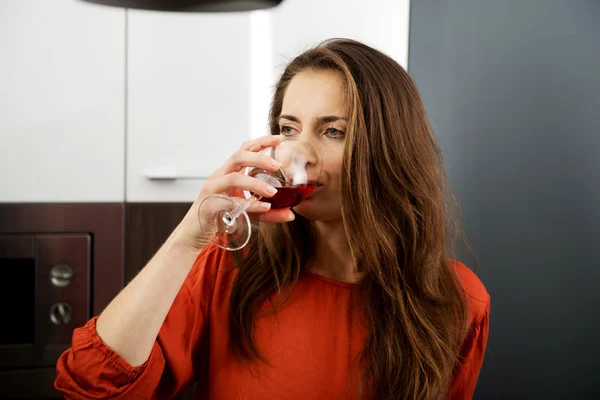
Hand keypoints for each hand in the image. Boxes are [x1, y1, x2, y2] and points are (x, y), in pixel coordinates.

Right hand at [173, 135, 295, 251]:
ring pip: (233, 178)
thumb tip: (291, 213)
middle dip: (259, 158)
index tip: (280, 138)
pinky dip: (248, 205)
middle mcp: (220, 176)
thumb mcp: (249, 212)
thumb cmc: (221, 217)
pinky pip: (229, 202)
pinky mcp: (210, 205)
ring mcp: (213, 189)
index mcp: (230, 172)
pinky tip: (262, 208)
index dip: (262, 141)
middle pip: (238, 156)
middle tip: (277, 165)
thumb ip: (269, 212)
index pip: (245, 149)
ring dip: (255, 184)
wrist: (196, 234)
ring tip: (272, 192)